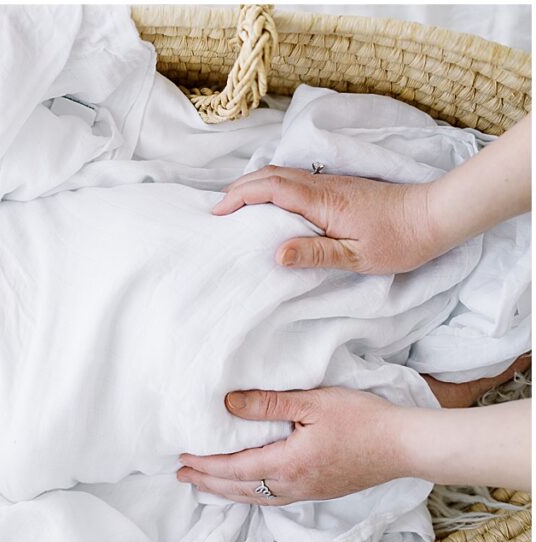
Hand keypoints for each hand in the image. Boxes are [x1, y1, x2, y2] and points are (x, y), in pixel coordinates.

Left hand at [176, 387, 407, 504]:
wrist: (404, 446)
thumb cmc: (362, 419)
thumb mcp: (312, 402)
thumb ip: (268, 404)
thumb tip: (228, 403)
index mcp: (286, 465)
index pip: (233, 468)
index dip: (205, 464)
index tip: (182, 457)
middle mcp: (292, 486)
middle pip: (239, 489)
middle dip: (207, 481)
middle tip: (181, 475)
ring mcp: (306, 492)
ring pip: (255, 498)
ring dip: (225, 491)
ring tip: (204, 484)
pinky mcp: (318, 492)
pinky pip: (272, 499)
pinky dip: (249, 495)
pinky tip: (246, 489)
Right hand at [212, 165, 442, 274]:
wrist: (434, 216)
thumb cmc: (398, 241)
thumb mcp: (357, 257)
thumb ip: (315, 253)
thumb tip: (276, 254)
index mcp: (322, 201)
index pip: (271, 188)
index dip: (240, 196)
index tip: (217, 212)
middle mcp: (322, 185)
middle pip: (270, 175)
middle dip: (239, 188)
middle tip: (217, 210)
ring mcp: (329, 183)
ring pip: (281, 174)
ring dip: (253, 186)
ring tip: (234, 207)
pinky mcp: (336, 187)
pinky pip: (293, 181)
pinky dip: (270, 188)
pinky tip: (266, 205)